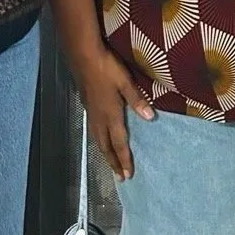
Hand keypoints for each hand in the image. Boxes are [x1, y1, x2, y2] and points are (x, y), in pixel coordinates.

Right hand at [75, 48, 154, 181]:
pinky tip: (99, 139)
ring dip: (105, 153)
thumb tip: (150, 117)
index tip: (128, 175)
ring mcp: (91, 112)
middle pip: (106, 146)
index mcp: (111, 115)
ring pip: (98, 140)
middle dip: (113, 162)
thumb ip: (137, 100)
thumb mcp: (125, 82)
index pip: (119, 143)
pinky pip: (93, 131)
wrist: (83, 57)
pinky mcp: (87, 105)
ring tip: (110, 163)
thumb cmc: (107, 68)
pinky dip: (98, 141)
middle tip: (119, 177)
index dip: (124, 159)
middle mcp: (100, 118)